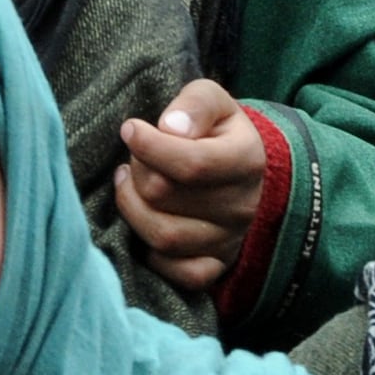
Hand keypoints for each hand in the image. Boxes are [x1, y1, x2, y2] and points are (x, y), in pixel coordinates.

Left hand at [116, 78, 266, 291]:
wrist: (243, 168)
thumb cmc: (217, 129)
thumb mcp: (211, 99)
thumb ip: (194, 105)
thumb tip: (171, 127)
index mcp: (246, 160)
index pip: (191, 163)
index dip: (149, 146)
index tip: (129, 129)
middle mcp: (242, 206)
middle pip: (166, 196)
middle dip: (137, 171)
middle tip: (134, 157)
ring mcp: (231, 240)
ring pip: (164, 237)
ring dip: (132, 206)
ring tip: (128, 183)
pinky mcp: (218, 265)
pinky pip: (181, 274)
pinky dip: (154, 254)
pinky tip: (146, 220)